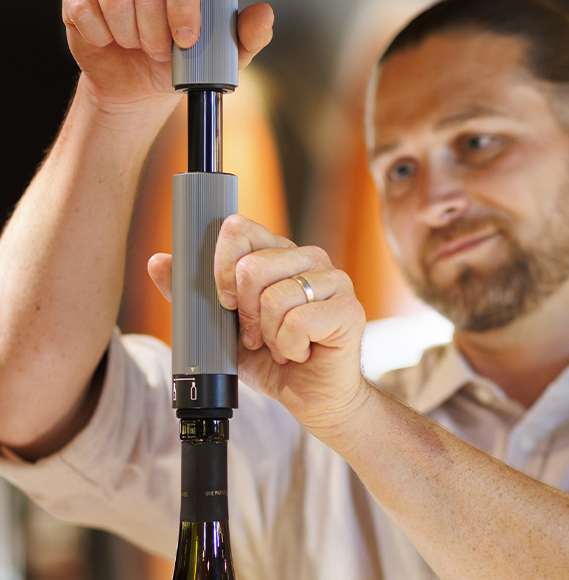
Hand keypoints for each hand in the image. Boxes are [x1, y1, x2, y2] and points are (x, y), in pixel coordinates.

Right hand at [62, 0, 273, 124]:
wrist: (140, 85)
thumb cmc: (182, 64)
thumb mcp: (222, 57)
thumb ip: (247, 37)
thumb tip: (264, 15)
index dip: (183, 4)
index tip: (185, 40)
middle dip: (155, 33)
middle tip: (160, 51)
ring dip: (130, 37)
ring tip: (138, 45)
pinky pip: (84, 8)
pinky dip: (101, 37)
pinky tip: (111, 42)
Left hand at [148, 215, 367, 435]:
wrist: (314, 399)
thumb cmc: (272, 359)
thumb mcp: (222, 327)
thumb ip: (193, 294)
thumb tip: (158, 262)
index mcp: (278, 252)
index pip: (240, 229)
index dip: (220, 266)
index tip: (225, 301)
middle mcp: (308, 257)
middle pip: (252, 266)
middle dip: (244, 313)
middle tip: (256, 335)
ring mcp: (334, 280)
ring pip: (275, 297)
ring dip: (269, 336)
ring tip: (282, 346)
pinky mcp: (350, 309)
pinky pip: (298, 322)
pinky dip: (289, 348)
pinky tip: (301, 353)